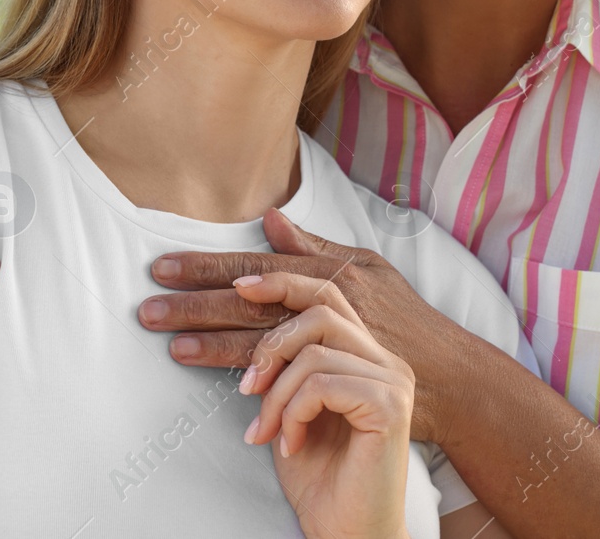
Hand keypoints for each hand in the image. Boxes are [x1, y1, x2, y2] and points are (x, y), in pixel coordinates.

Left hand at [139, 206, 476, 443]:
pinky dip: (262, 378)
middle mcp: (332, 300)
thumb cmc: (405, 323)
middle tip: (148, 307)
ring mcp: (342, 339)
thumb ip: (315, 249)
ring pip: (266, 338)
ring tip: (169, 344)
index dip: (209, 267)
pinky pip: (297, 375)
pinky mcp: (352, 375)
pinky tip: (230, 382)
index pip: (257, 266)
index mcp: (329, 271)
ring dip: (214, 342)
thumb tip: (272, 218)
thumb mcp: (368, 271)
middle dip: (196, 302)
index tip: (164, 268)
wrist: (452, 377)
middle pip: (253, 299)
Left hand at [237, 272, 413, 538]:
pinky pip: (322, 383)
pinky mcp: (388, 405)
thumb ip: (282, 362)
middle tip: (245, 388)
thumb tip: (241, 312)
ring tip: (265, 430)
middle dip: (269, 344)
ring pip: (314, 350)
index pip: (327, 296)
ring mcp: (392, 380)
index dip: (281, 283)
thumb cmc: (320, 476)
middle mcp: (386, 360)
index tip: (238, 288)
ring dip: (276, 392)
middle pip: (320, 310)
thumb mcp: (289, 405)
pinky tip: (290, 444)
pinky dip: (293, 412)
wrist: (347, 532)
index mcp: (365, 355)